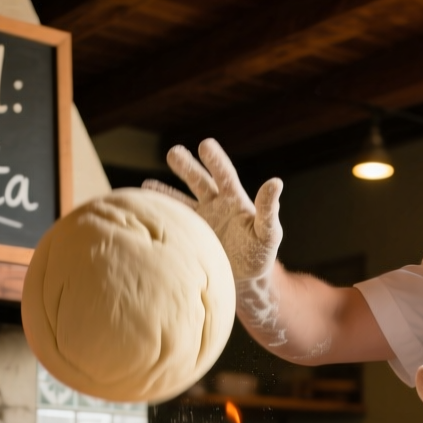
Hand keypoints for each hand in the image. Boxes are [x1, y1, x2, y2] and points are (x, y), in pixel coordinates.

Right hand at [143, 138, 282, 279]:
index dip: (215, 160)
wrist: (245, 278)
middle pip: (198, 181)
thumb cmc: (260, 254)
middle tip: (174, 152)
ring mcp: (201, 220)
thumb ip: (268, 209)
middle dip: (186, 167)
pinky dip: (161, 216)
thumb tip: (276, 182)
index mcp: (234, 200)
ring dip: (165, 192)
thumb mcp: (268, 233)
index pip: (224, 175)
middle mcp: (215, 205)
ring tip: (147, 185)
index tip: (205, 144)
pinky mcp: (190, 236)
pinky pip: (173, 223)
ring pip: (181, 201)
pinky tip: (146, 211)